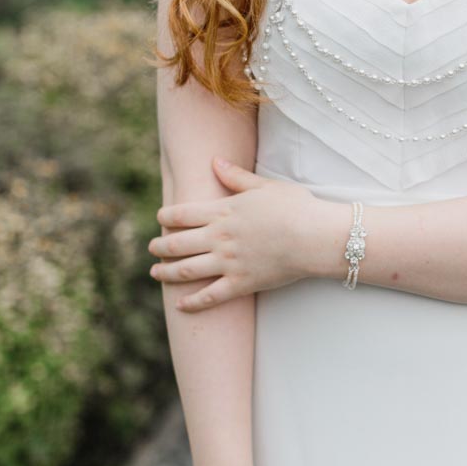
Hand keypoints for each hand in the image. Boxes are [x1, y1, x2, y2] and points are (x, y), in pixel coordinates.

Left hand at [148, 157, 332, 309]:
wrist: (315, 236)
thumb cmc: (295, 206)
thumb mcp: (265, 185)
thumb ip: (236, 176)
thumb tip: (214, 161)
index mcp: (223, 212)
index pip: (182, 214)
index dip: (166, 216)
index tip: (159, 218)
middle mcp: (219, 238)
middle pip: (177, 243)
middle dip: (160, 246)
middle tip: (151, 247)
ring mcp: (228, 262)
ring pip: (185, 270)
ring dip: (166, 272)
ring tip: (156, 272)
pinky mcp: (241, 284)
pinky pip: (209, 297)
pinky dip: (192, 302)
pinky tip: (180, 304)